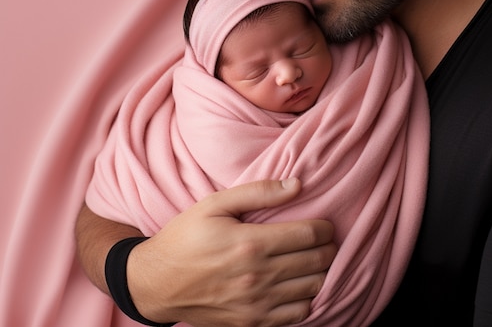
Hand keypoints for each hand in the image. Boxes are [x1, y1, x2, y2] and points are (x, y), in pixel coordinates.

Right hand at [127, 178, 336, 326]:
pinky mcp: (251, 323)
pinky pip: (297, 315)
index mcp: (250, 243)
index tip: (325, 223)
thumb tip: (297, 185)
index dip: (325, 228)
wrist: (155, 283)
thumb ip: (258, 191)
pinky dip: (307, 299)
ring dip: (321, 272)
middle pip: (316, 262)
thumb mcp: (215, 204)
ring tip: (313, 259)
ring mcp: (255, 304)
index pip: (308, 235)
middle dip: (328, 248)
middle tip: (325, 239)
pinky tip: (298, 284)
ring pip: (312, 289)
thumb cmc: (185, 237)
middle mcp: (257, 277)